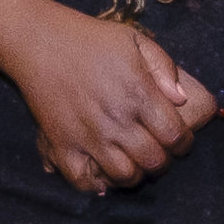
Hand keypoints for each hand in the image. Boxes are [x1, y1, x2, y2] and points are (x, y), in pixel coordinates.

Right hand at [0, 8, 218, 196]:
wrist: (39, 41)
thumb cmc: (90, 39)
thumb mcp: (134, 40)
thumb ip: (164, 67)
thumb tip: (181, 99)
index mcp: (138, 93)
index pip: (175, 136)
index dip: (184, 144)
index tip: (180, 141)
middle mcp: (116, 119)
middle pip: (154, 161)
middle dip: (163, 161)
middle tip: (158, 152)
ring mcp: (88, 135)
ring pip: (124, 175)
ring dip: (135, 173)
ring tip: (133, 162)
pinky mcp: (62, 144)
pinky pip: (82, 180)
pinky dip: (96, 184)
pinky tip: (102, 174)